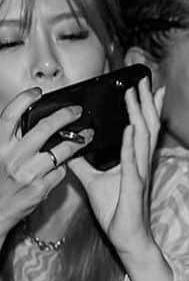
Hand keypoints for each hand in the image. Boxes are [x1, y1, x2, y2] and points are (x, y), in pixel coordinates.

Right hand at [0, 89, 90, 238]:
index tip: (38, 92)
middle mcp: (11, 157)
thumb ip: (11, 140)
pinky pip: (60, 171)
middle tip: (77, 111)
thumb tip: (30, 122)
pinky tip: (66, 163)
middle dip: (65, 116)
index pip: (10, 116)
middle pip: (43, 129)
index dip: (24, 99)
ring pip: (61, 150)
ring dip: (77, 141)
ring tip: (86, 136)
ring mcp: (27, 173)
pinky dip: (64, 166)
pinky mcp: (40, 188)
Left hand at [69, 78, 161, 258]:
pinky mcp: (134, 186)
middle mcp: (141, 162)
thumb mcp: (93, 181)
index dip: (146, 106)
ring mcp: (140, 173)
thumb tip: (68, 148)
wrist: (128, 237)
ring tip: (135, 95)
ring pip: (143, 138)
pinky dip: (132, 144)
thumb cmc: (117, 211)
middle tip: (145, 79)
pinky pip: (133, 161)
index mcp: (135, 160)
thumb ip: (83, 163)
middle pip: (148, 126)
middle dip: (146, 101)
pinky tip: (131, 129)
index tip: (146, 86)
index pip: (143, 128)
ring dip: (139, 114)